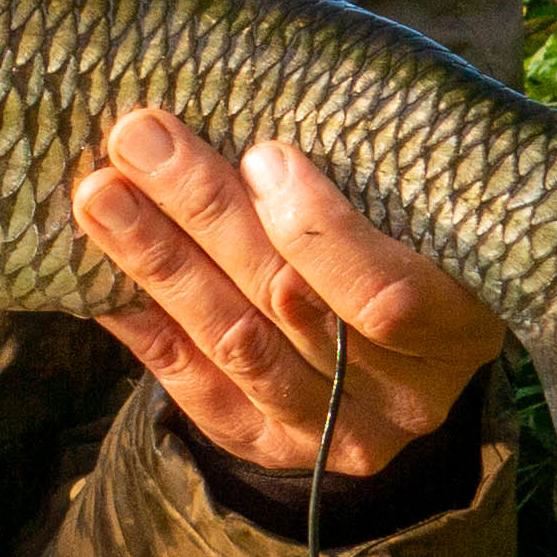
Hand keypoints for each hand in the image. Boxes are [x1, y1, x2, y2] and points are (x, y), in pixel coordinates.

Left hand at [72, 108, 506, 477]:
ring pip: (232, 342)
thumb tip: (269, 111)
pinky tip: (96, 271)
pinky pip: (192, 385)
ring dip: (157, 260)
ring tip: (101, 193)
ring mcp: (329, 434)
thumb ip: (373, 177)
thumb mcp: (425, 215)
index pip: (386, 297)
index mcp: (459, 330)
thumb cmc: (418, 246)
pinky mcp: (265, 445)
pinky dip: (141, 324)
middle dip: (205, 213)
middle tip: (140, 140)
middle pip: (287, 303)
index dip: (320, 232)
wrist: (409, 361)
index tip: (263, 154)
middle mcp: (400, 398)